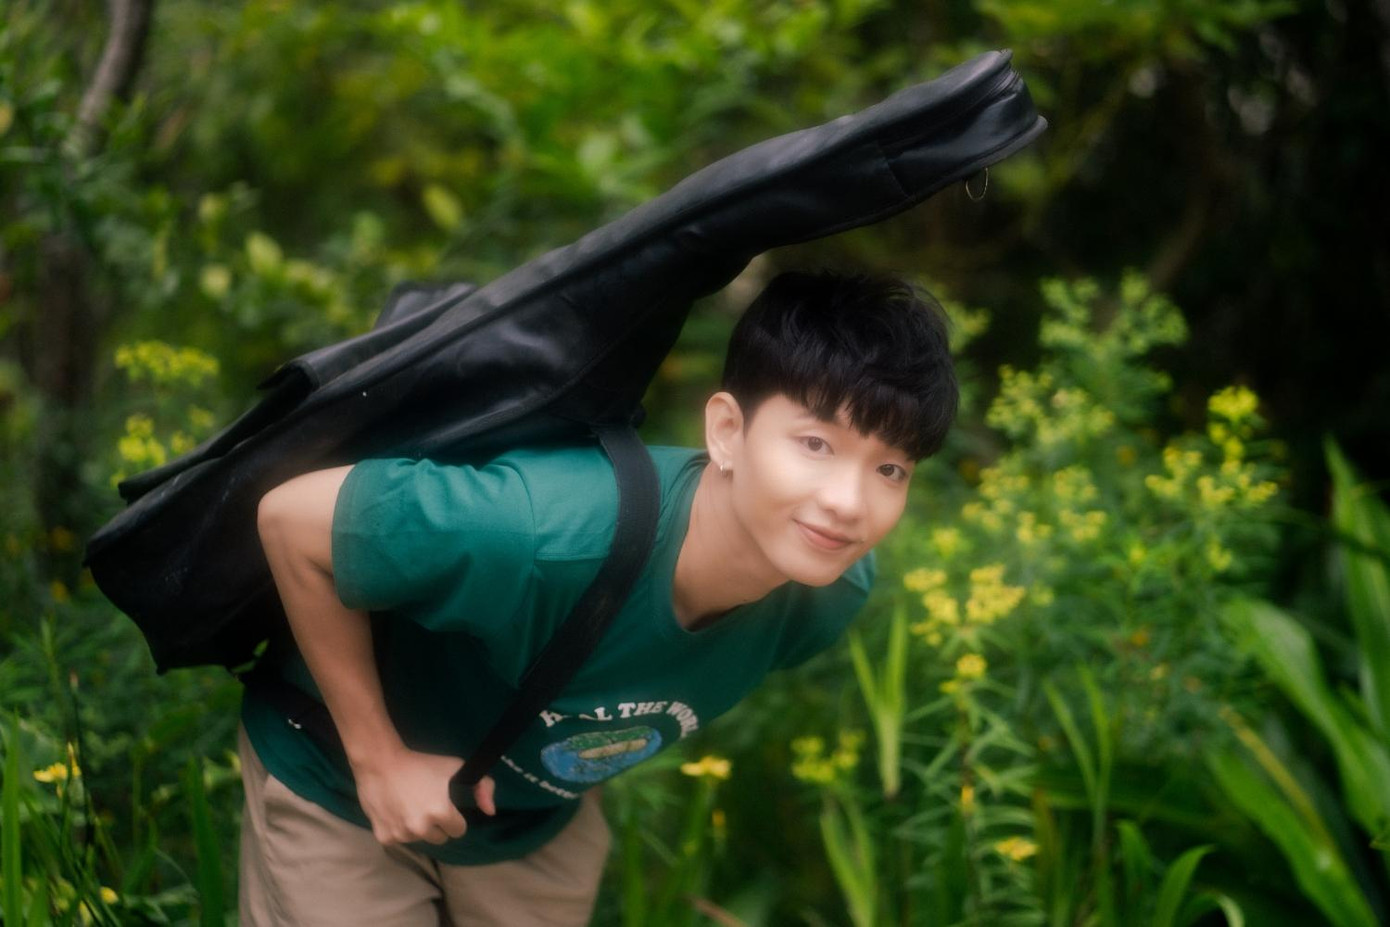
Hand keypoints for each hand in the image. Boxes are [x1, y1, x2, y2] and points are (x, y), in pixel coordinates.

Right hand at [351, 747, 496, 845]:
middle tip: (426, 805)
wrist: (380, 763)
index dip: (454, 818)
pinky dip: (399, 830)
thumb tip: (491, 812)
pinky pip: (399, 840)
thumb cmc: (420, 763)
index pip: (458, 830)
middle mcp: (422, 828)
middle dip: (437, 825)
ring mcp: (402, 835)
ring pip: (419, 840)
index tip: (445, 806)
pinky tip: (395, 812)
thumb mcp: (455, 766)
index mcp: (441, 813)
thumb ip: (482, 785)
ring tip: (409, 806)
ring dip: (418, 828)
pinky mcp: (384, 837)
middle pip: (440, 838)